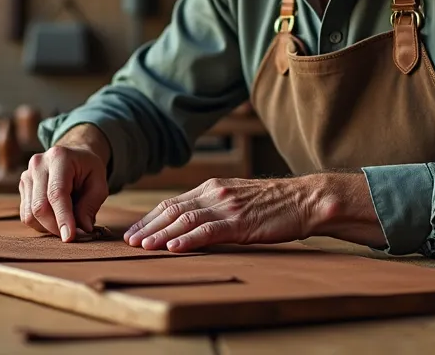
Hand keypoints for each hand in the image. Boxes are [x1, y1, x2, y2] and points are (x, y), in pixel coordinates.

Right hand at [19, 126, 109, 241]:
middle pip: (39, 206)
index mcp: (59, 158)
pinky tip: (55, 218)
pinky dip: (41, 224)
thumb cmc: (88, 170)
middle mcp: (38, 165)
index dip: (62, 218)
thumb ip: (91, 205)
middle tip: (73, 234)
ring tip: (66, 222)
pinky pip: (26, 215)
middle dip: (55, 227)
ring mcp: (27, 175)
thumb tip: (82, 228)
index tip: (69, 237)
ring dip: (48, 227)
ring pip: (30, 214)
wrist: (73, 157)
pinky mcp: (22, 187)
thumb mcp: (99, 183)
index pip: (56, 193)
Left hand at [123, 177, 318, 252]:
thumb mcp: (238, 200)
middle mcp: (215, 193)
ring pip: (185, 220)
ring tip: (143, 246)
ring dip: (161, 235)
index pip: (173, 203)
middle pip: (172, 210)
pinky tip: (173, 248)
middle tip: (129, 241)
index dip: (150, 218)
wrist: (305, 200)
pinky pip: (209, 231)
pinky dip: (188, 240)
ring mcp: (227, 207)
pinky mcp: (240, 222)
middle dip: (149, 227)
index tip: (134, 231)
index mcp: (212, 187)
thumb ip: (215, 206)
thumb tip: (191, 223)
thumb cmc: (274, 204)